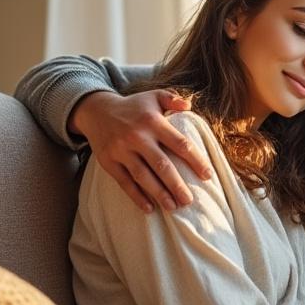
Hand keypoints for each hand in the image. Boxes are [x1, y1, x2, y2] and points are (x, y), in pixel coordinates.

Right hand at [70, 90, 213, 212]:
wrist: (96, 111)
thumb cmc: (134, 107)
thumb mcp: (153, 96)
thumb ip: (173, 98)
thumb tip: (189, 105)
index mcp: (153, 122)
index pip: (180, 144)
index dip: (196, 161)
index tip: (208, 176)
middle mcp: (137, 137)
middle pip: (162, 165)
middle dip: (177, 185)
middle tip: (190, 201)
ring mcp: (121, 150)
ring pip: (143, 176)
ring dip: (159, 194)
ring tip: (173, 208)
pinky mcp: (108, 162)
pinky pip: (124, 182)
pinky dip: (137, 196)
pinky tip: (149, 208)